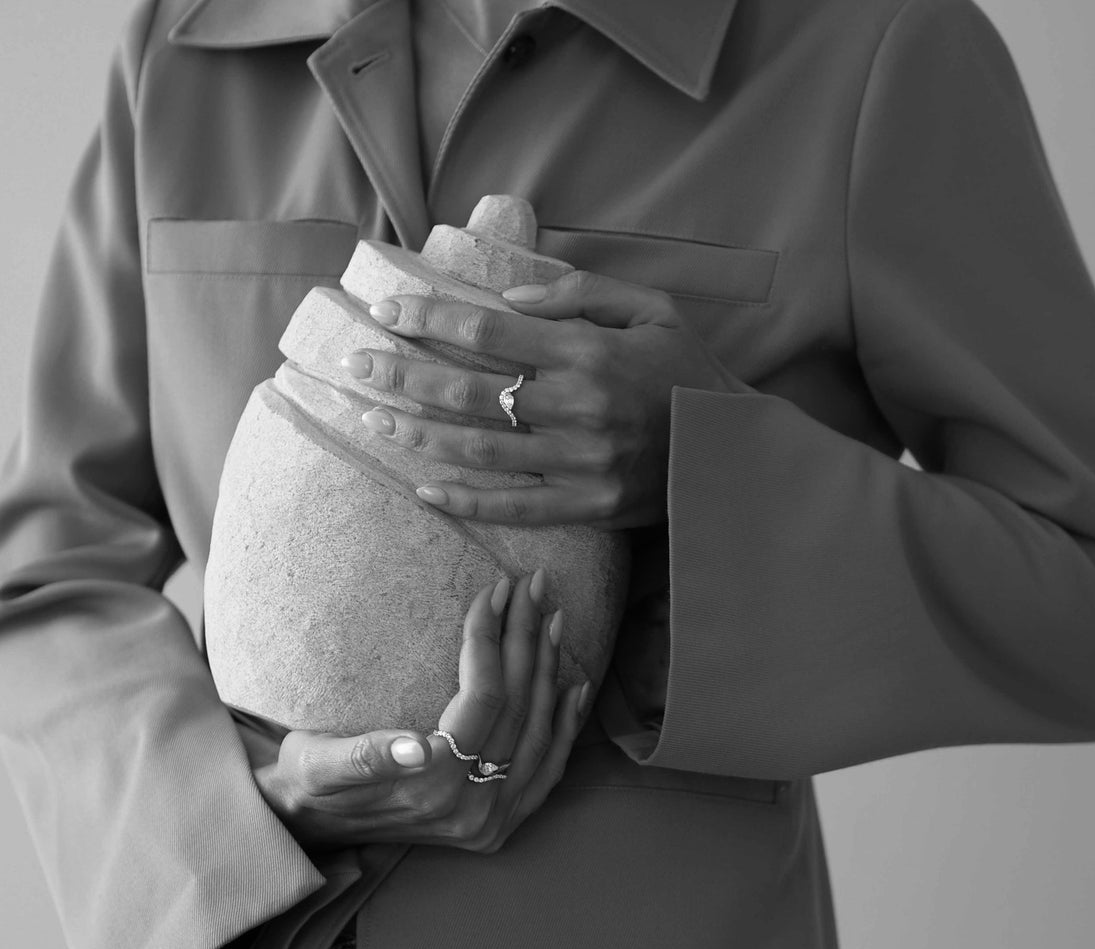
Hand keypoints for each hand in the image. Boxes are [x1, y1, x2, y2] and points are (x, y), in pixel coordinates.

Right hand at [253, 571, 589, 852]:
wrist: (308, 828)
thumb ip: (364, 758)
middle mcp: (471, 812)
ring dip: (549, 670)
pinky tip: (573, 685)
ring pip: (538, 733)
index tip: (494, 589)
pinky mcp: (499, 826)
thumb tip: (415, 748)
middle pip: (518, 709)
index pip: (484, 699)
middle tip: (533, 584)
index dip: (491, 639)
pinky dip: (563, 726)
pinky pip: (547, 772)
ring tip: (552, 616)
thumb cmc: (308, 779)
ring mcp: (490, 823)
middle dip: (527, 639)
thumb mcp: (316, 763)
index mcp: (430, 790)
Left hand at [342, 270, 742, 528]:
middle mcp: (578, 408)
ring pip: (480, 449)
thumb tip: (512, 298)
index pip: (489, 332)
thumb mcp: (651, 309)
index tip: (388, 313)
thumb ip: (582, 293)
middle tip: (356, 365)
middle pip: (470, 390)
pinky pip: (514, 509)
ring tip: (374, 418)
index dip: (431, 319)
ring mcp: (581, 463)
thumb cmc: (686, 371)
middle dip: (405, 375)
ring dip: (419, 434)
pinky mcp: (588, 506)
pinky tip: (422, 489)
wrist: (738, 449)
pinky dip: (465, 501)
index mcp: (588, 353)